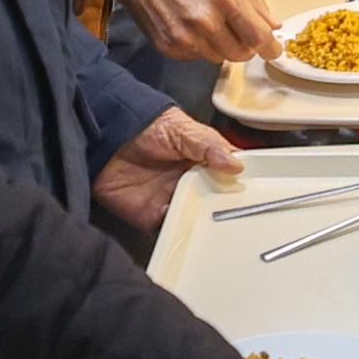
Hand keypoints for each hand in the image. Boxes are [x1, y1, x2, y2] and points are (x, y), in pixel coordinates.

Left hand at [94, 106, 239, 234]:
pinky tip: (184, 226)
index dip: (241, 185)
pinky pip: (170, 231)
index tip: (256, 193)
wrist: (102, 136)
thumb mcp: (181, 128)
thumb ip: (208, 145)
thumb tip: (236, 164)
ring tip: (213, 224)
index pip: (228, 176)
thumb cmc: (143, 126)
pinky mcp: (152, 217)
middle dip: (225, 210)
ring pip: (196, 219)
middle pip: (216, 203)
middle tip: (237, 215)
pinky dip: (178, 233)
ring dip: (204, 223)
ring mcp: (172, 200)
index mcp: (202, 160)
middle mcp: (190, 183)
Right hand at [116, 0, 276, 64]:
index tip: (272, 49)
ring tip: (208, 21)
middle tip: (236, 29)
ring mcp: (186, 37)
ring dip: (221, 45)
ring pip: (219, 58)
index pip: (258, 38)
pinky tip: (190, 25)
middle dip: (244, 44)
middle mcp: (206, 21)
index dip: (270, 47)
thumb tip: (272, 26)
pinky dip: (199, 46)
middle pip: (241, 54)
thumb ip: (254, 0)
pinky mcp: (169, 47)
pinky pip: (196, 57)